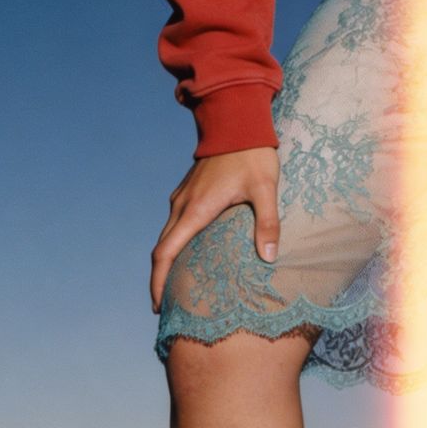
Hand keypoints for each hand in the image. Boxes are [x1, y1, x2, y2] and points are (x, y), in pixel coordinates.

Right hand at [150, 145, 280, 313]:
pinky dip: (175, 243)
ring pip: (167, 235)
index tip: (158, 306)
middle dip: (160, 280)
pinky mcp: (188, 190)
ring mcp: (183, 196)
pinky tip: (189, 253)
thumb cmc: (252, 154)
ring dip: (167, 261)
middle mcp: (182, 205)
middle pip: (161, 249)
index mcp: (196, 210)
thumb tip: (268, 258)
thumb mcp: (265, 188)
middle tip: (168, 308)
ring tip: (177, 287)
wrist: (236, 119)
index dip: (158, 282)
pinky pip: (175, 222)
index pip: (165, 253)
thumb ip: (267, 223)